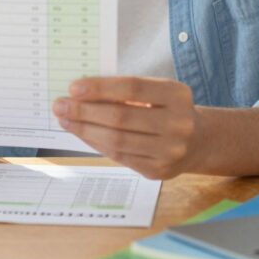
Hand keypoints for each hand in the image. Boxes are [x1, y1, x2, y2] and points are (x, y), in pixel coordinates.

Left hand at [53, 77, 201, 179]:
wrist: (198, 141)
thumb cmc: (167, 109)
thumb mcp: (157, 91)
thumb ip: (126, 90)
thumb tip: (81, 93)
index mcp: (177, 95)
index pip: (133, 88)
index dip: (101, 88)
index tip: (74, 87)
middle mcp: (178, 124)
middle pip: (121, 117)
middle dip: (85, 111)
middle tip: (60, 105)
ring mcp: (170, 151)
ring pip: (117, 141)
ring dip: (85, 130)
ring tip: (65, 120)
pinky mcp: (159, 171)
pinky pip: (120, 157)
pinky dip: (96, 144)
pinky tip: (82, 134)